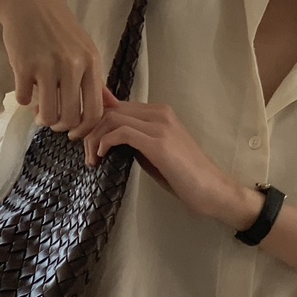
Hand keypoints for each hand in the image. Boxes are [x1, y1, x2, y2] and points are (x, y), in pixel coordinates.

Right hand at [0, 0, 104, 138]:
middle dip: (61, 127)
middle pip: (71, 118)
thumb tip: (112, 107)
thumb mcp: (84, 49)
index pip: (94, 111)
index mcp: (91, 63)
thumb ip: (97, 81)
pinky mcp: (24, 65)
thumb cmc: (57, 27)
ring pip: (48, 114)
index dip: (84, 130)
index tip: (75, 133)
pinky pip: (25, 99)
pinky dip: (24, 101)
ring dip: (42, 119)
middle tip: (55, 122)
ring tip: (39, 113)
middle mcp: (72, 65)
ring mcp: (48, 65)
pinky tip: (26, 90)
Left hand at [79, 92, 237, 218]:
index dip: (95, 121)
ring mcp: (160, 126)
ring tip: (92, 160)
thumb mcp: (152, 154)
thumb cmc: (184, 178)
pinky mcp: (159, 142)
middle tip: (85, 153)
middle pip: (110, 109)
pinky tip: (101, 156)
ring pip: (112, 118)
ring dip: (94, 138)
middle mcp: (159, 113)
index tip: (84, 141)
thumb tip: (106, 138)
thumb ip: (133, 142)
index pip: (116, 106)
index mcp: (159, 113)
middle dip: (90, 130)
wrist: (212, 190)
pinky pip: (121, 132)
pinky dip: (105, 143)